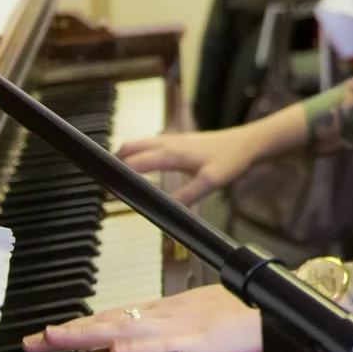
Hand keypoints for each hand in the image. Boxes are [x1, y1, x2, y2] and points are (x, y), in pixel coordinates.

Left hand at [23, 284, 259, 351]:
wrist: (275, 310)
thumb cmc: (243, 315)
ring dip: (91, 333)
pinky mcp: (199, 341)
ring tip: (58, 338)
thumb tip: (138, 344)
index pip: (114, 316)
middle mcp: (166, 315)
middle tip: (36, 339)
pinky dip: (138, 345)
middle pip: (110, 321)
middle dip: (71, 332)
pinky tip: (117, 347)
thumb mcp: (197, 325)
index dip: (81, 324)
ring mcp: (181, 327)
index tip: (51, 332)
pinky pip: (163, 343)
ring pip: (127, 328)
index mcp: (166, 312)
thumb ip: (168, 335)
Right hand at [117, 123, 270, 205]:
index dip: (119, 173)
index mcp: (172, 152)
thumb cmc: (231, 160)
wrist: (248, 143)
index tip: (107, 187)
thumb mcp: (210, 182)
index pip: (137, 161)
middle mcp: (169, 142)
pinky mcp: (180, 141)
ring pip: (141, 143)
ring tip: (116, 173)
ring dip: (127, 154)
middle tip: (104, 180)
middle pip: (132, 146)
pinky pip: (152, 144)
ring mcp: (174, 139)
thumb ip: (186, 197)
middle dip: (115, 160)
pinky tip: (142, 164)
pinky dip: (140, 152)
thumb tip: (165, 212)